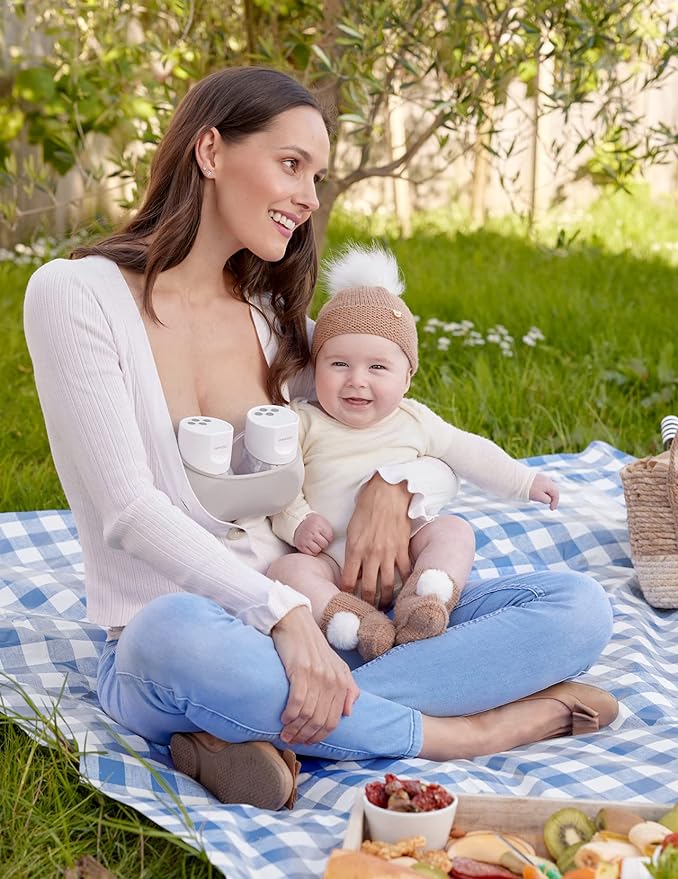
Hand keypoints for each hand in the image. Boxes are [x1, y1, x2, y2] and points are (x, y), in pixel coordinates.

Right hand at [271, 606, 359, 744]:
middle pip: (321, 721)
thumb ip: (347, 687)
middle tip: (292, 741)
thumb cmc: (313, 646)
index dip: (320, 736)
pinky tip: (283, 719)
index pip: (334, 720)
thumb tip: (349, 712)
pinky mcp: (301, 670)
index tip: (307, 742)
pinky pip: (297, 702)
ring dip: (295, 729)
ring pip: (308, 714)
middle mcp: (333, 680)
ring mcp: (318, 675)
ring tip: (285, 734)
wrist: (296, 622)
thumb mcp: (336, 665)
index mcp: (342, 682)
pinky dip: (290, 715)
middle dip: (306, 736)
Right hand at [294, 513, 333, 555]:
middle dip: (324, 543)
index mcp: (318, 523)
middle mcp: (311, 531)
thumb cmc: (314, 524)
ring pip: (317, 550)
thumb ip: (329, 528)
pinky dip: (312, 551)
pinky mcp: (300, 545)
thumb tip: (342, 537)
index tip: (325, 535)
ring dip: (318, 548)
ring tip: (316, 543)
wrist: (298, 524)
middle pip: (324, 544)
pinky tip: (311, 546)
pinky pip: (311, 554)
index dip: (329, 538)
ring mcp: (305, 539)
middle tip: (320, 539)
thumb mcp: (322, 521)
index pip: (330, 537)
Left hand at [342, 474, 411, 608]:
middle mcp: (371, 555)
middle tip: (368, 612)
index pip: (348, 581)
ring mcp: (388, 553)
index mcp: (354, 549)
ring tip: (385, 607)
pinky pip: (404, 571)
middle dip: (367, 604)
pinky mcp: (402, 548)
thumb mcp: (352, 530)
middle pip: (368, 588)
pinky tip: (405, 590)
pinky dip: (405, 582)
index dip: (347, 594)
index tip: (348, 601)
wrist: (387, 494)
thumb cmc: (366, 509)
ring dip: (385, 599)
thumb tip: (356, 572)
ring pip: (387, 584)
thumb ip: (353, 552)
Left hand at [529, 473, 559, 509]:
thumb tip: (548, 500)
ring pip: (547, 488)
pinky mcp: (536, 477)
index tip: (551, 509)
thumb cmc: (529, 489)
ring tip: (543, 500)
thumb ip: (546, 500)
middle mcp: (547, 479)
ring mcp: (541, 477)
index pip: (556, 494)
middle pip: (553, 490)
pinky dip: (542, 491)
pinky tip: (537, 494)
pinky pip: (542, 485)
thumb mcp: (539, 497)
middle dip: (552, 498)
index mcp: (549, 484)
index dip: (555, 502)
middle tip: (550, 505)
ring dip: (547, 494)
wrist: (518, 479)